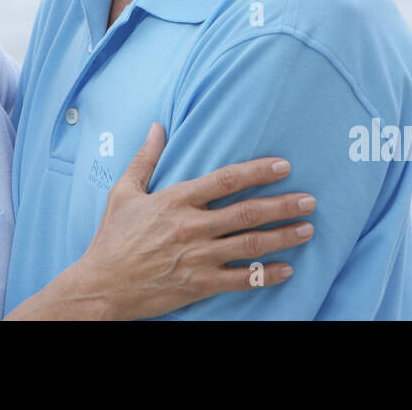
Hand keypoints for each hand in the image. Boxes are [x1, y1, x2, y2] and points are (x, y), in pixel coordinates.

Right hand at [61, 122, 315, 319]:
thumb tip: (158, 127)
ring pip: (250, 245)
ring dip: (283, 237)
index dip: (258, 171)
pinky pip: (241, 279)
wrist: (101, 286)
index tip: (283, 166)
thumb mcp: (124, 192)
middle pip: (247, 212)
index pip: (225, 180)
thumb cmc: (112, 238)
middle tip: (310, 201)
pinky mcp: (199, 285)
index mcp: (176, 200)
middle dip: (283, 205)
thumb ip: (145, 159)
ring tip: (307, 230)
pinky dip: (266, 274)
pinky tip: (287, 270)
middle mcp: (191, 227)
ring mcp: (197, 257)